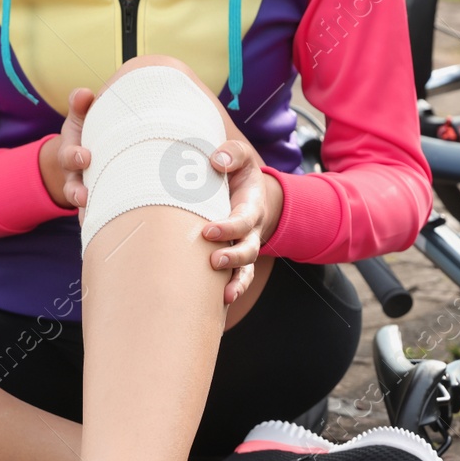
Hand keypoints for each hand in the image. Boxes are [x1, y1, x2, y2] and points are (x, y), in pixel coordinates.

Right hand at [40, 87, 95, 209]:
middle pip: (73, 185)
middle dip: (77, 189)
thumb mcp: (81, 118)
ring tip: (94, 213)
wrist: (87, 160)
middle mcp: (77, 176)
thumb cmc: (89, 133)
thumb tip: (84, 94)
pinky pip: (97, 216)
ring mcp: (86, 192)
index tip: (84, 157)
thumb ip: (80, 106)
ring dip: (88, 209)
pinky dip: (99, 220)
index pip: (69, 155)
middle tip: (88, 195)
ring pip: (83, 205)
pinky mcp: (97, 205)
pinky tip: (114, 226)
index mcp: (73, 153)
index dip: (74, 156)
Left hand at [204, 138, 283, 304]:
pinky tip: (219, 305)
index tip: (208, 231)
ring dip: (238, 283)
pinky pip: (237, 280)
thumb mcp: (242, 158)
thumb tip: (216, 160)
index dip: (229, 228)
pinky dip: (231, 292)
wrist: (251, 195)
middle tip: (214, 261)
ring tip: (226, 295)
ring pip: (246, 271)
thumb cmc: (239, 175)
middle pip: (249, 250)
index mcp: (251, 208)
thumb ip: (232, 154)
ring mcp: (244, 248)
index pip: (243, 221)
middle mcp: (250, 232)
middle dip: (234, 258)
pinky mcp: (234, 260)